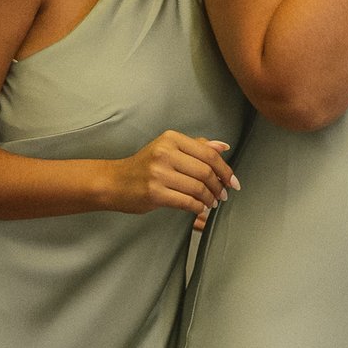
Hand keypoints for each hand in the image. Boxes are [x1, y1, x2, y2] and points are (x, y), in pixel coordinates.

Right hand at [106, 132, 236, 228]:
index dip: (225, 169)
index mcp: (171, 139)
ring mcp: (158, 173)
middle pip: (205, 171)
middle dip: (219, 186)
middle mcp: (165, 153)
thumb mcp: (168, 149)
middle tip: (223, 195)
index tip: (232, 181)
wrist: (114, 182)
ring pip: (197, 187)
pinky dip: (198, 207)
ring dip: (210, 198)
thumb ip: (196, 147)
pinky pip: (186, 201)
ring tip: (212, 202)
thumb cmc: (144, 166)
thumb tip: (223, 147)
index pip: (208, 154)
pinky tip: (200, 208)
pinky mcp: (154, 193)